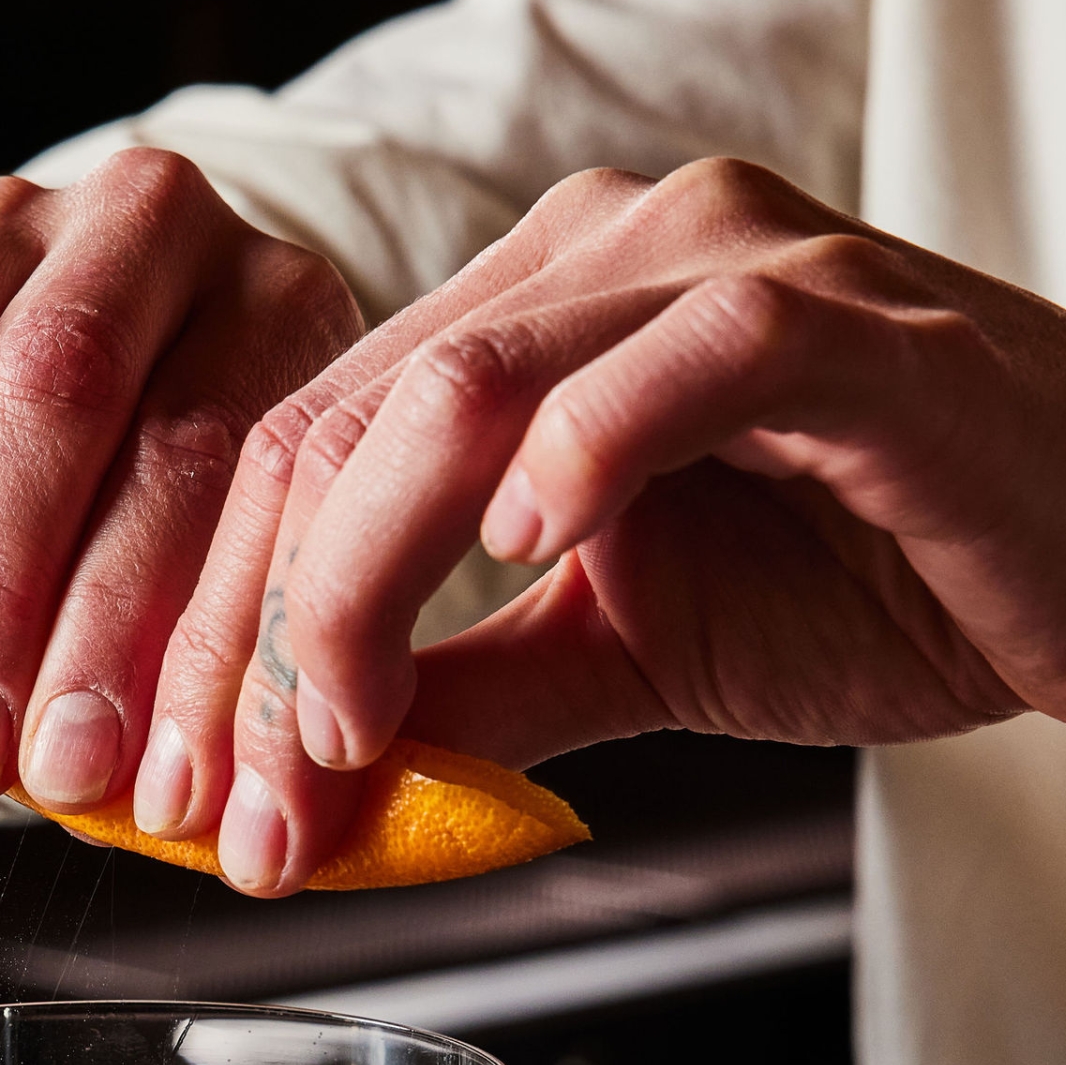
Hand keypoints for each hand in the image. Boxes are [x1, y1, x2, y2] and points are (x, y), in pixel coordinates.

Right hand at [0, 152, 361, 806]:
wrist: (100, 398)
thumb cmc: (196, 530)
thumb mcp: (256, 570)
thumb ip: (241, 661)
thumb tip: (214, 825)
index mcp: (278, 299)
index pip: (204, 448)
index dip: (134, 623)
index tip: (87, 772)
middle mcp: (147, 221)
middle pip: (56, 391)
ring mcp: (1, 221)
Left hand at [142, 159, 1065, 893]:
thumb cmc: (872, 580)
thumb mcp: (620, 656)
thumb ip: (464, 699)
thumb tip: (299, 787)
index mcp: (520, 318)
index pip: (302, 451)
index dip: (219, 630)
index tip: (192, 799)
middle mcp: (595, 257)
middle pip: (341, 422)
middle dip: (256, 636)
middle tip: (237, 807)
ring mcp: (717, 265)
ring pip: (463, 389)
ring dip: (364, 583)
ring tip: (342, 735)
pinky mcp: (845, 320)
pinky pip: (684, 354)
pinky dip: (587, 449)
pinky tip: (527, 549)